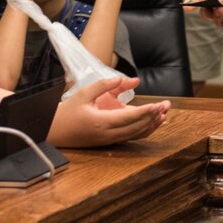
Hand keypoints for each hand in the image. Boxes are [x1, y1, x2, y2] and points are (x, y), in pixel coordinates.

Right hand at [48, 77, 169, 147]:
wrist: (55, 133)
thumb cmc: (67, 112)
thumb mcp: (83, 93)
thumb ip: (104, 85)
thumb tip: (124, 79)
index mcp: (101, 122)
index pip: (129, 117)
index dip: (146, 111)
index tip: (158, 105)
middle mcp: (108, 134)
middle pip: (137, 127)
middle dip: (154, 116)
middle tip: (167, 105)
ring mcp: (109, 140)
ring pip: (136, 134)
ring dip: (152, 125)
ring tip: (164, 114)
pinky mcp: (110, 142)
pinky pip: (131, 137)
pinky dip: (144, 130)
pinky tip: (153, 124)